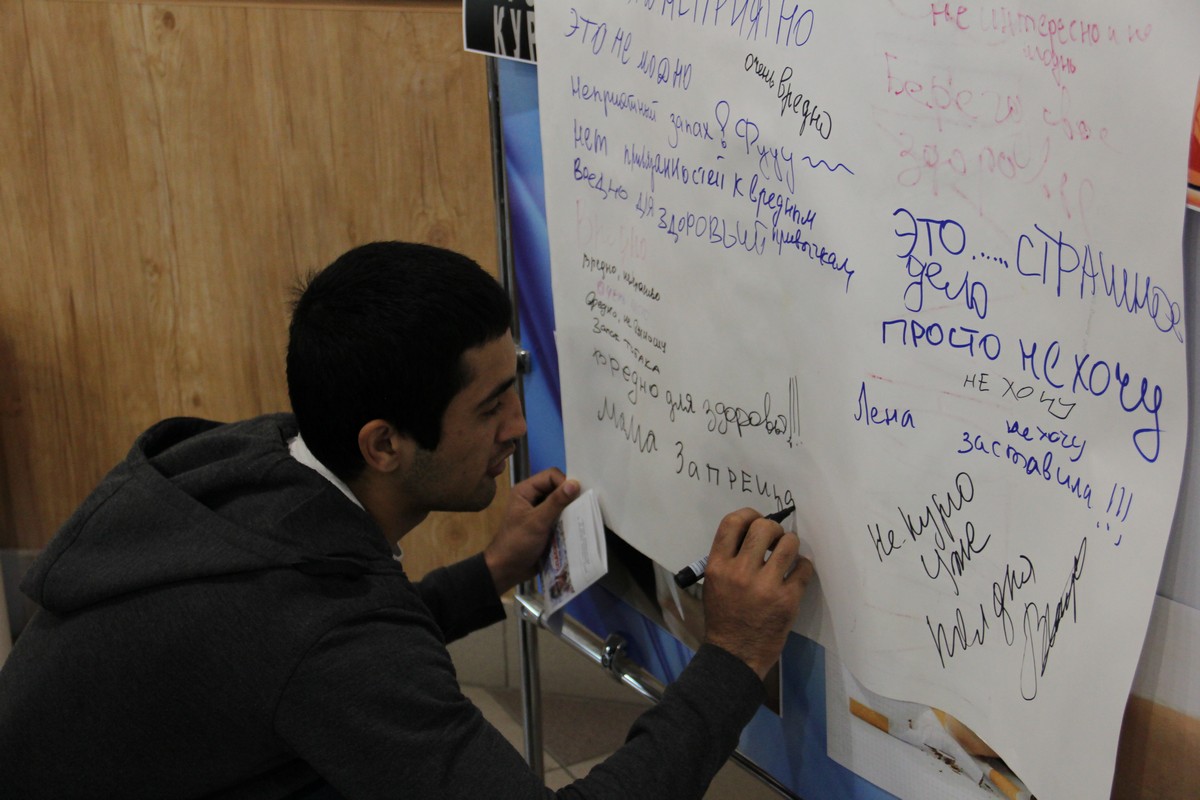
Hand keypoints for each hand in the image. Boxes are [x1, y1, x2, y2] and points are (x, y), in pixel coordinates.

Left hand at [483, 467, 580, 594]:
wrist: (507, 570)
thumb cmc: (517, 543)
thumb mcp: (537, 522)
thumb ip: (556, 502)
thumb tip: (575, 483)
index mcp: (525, 490)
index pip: (551, 475)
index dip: (565, 483)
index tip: (576, 497)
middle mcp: (532, 497)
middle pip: (557, 488)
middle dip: (570, 497)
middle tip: (584, 507)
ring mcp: (539, 512)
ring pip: (561, 503)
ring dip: (571, 510)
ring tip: (583, 516)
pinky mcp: (545, 525)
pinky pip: (561, 517)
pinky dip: (569, 520)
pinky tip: (578, 526)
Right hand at [700, 508, 813, 679]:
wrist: (735, 656)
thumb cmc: (723, 619)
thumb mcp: (713, 584)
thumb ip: (728, 559)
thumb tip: (752, 536)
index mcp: (718, 566)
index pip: (732, 523)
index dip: (748, 514)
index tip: (756, 521)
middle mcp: (740, 572)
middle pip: (763, 528)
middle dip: (773, 529)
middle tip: (775, 540)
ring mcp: (765, 586)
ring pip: (788, 543)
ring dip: (790, 544)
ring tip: (788, 555)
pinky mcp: (787, 600)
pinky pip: (804, 568)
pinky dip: (803, 566)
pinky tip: (797, 572)